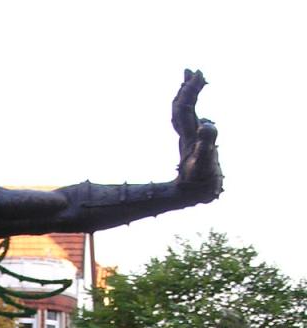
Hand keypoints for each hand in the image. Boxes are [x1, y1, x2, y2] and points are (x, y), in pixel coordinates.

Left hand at [171, 69, 221, 195]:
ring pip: (184, 114)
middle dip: (187, 88)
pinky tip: (198, 111)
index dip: (190, 90)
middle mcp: (186, 135)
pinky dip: (195, 112)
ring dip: (188, 97)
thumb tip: (205, 124)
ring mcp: (188, 140)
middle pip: (182, 107)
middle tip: (193, 70)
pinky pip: (191, 124)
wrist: (193, 197)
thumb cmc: (200, 181)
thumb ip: (206, 144)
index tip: (197, 73)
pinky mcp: (193, 147)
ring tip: (193, 82)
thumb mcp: (204, 162)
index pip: (185, 107)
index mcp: (188, 135)